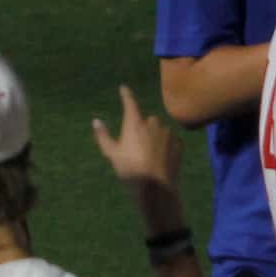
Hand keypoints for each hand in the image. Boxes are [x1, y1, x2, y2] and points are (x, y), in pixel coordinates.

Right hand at [92, 85, 182, 203]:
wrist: (156, 188)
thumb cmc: (130, 170)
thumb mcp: (112, 154)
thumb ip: (103, 136)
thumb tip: (96, 121)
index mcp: (135, 123)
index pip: (130, 103)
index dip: (126, 95)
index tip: (123, 88)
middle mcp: (153, 123)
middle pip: (146, 121)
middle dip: (142, 129)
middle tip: (136, 147)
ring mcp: (168, 133)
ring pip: (160, 131)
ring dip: (155, 138)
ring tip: (150, 157)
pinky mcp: (179, 145)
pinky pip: (171, 141)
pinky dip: (166, 146)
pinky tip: (161, 160)